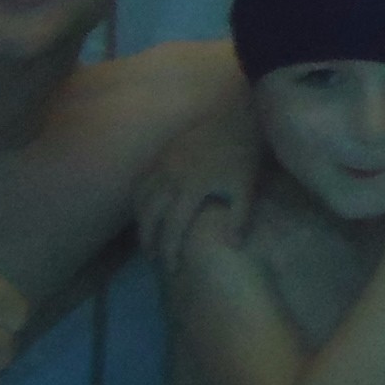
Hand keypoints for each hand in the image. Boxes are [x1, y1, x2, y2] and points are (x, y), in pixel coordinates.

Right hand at [139, 105, 258, 273]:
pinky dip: (138, 200)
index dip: (170, 252)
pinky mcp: (160, 155)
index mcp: (192, 188)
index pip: (173, 229)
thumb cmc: (242, 153)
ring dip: (141, 222)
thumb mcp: (246, 186)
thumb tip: (233, 246)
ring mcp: (162, 165)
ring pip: (140, 200)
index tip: (172, 269)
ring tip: (147, 239)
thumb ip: (239, 217)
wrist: (232, 115)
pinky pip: (141, 181)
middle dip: (149, 241)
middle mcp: (171, 178)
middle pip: (149, 217)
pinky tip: (144, 211)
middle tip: (155, 259)